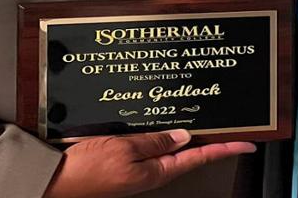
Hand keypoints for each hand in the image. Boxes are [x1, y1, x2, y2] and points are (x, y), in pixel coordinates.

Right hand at [42, 129, 255, 197]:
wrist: (50, 181)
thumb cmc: (84, 171)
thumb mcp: (124, 150)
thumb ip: (154, 141)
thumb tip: (184, 136)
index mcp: (155, 172)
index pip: (199, 157)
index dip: (224, 148)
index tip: (247, 143)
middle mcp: (149, 171)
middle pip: (187, 152)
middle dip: (208, 137)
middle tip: (228, 123)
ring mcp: (135, 167)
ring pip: (168, 146)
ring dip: (184, 132)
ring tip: (201, 116)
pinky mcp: (120, 161)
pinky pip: (148, 144)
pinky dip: (159, 131)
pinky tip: (161, 120)